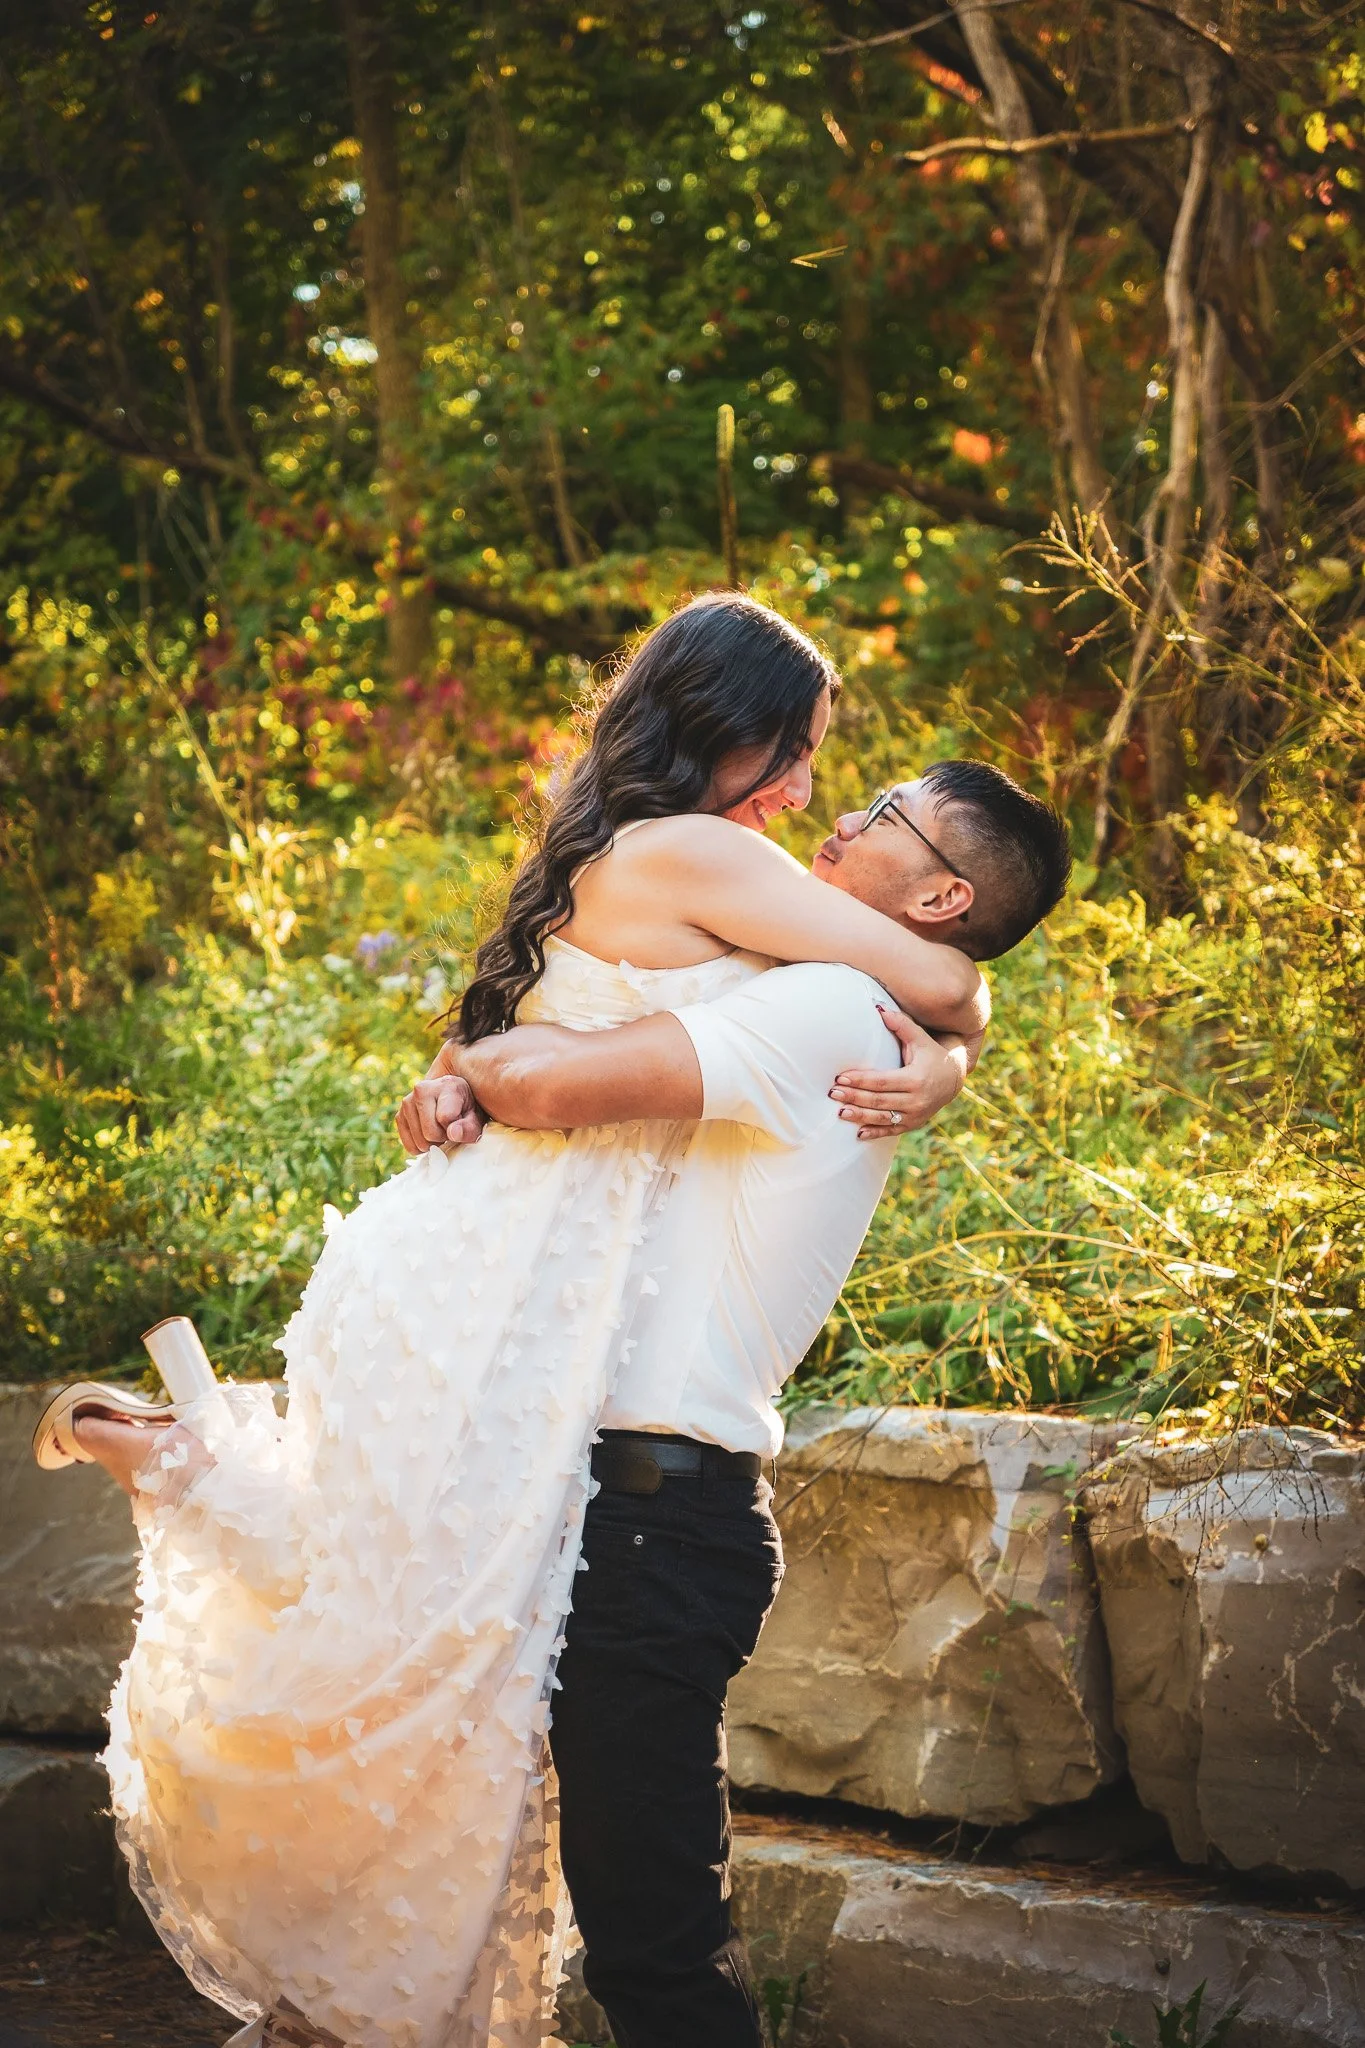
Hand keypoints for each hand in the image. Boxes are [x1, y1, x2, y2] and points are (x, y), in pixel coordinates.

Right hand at [395, 1048, 486, 1153]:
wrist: (454, 1102)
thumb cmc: (468, 1111)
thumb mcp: (477, 1119)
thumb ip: (469, 1128)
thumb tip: (452, 1133)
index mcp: (446, 1085)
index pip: (444, 1118)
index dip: (455, 1130)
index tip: (460, 1125)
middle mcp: (422, 1089)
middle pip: (430, 1133)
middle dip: (443, 1137)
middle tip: (450, 1129)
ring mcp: (407, 1102)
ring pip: (419, 1142)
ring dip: (432, 1142)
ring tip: (440, 1129)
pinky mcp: (399, 1115)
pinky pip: (409, 1145)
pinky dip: (421, 1147)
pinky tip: (429, 1134)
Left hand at [828, 1005, 965, 1139]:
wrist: (954, 1078)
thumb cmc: (931, 1054)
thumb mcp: (920, 1039)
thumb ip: (901, 1024)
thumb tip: (878, 1008)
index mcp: (916, 1078)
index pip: (882, 1081)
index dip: (861, 1080)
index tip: (841, 1077)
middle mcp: (916, 1100)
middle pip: (879, 1100)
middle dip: (854, 1097)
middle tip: (833, 1093)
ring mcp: (915, 1114)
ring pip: (883, 1118)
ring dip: (860, 1116)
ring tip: (840, 1112)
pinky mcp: (913, 1124)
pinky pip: (892, 1130)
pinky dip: (875, 1133)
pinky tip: (858, 1134)